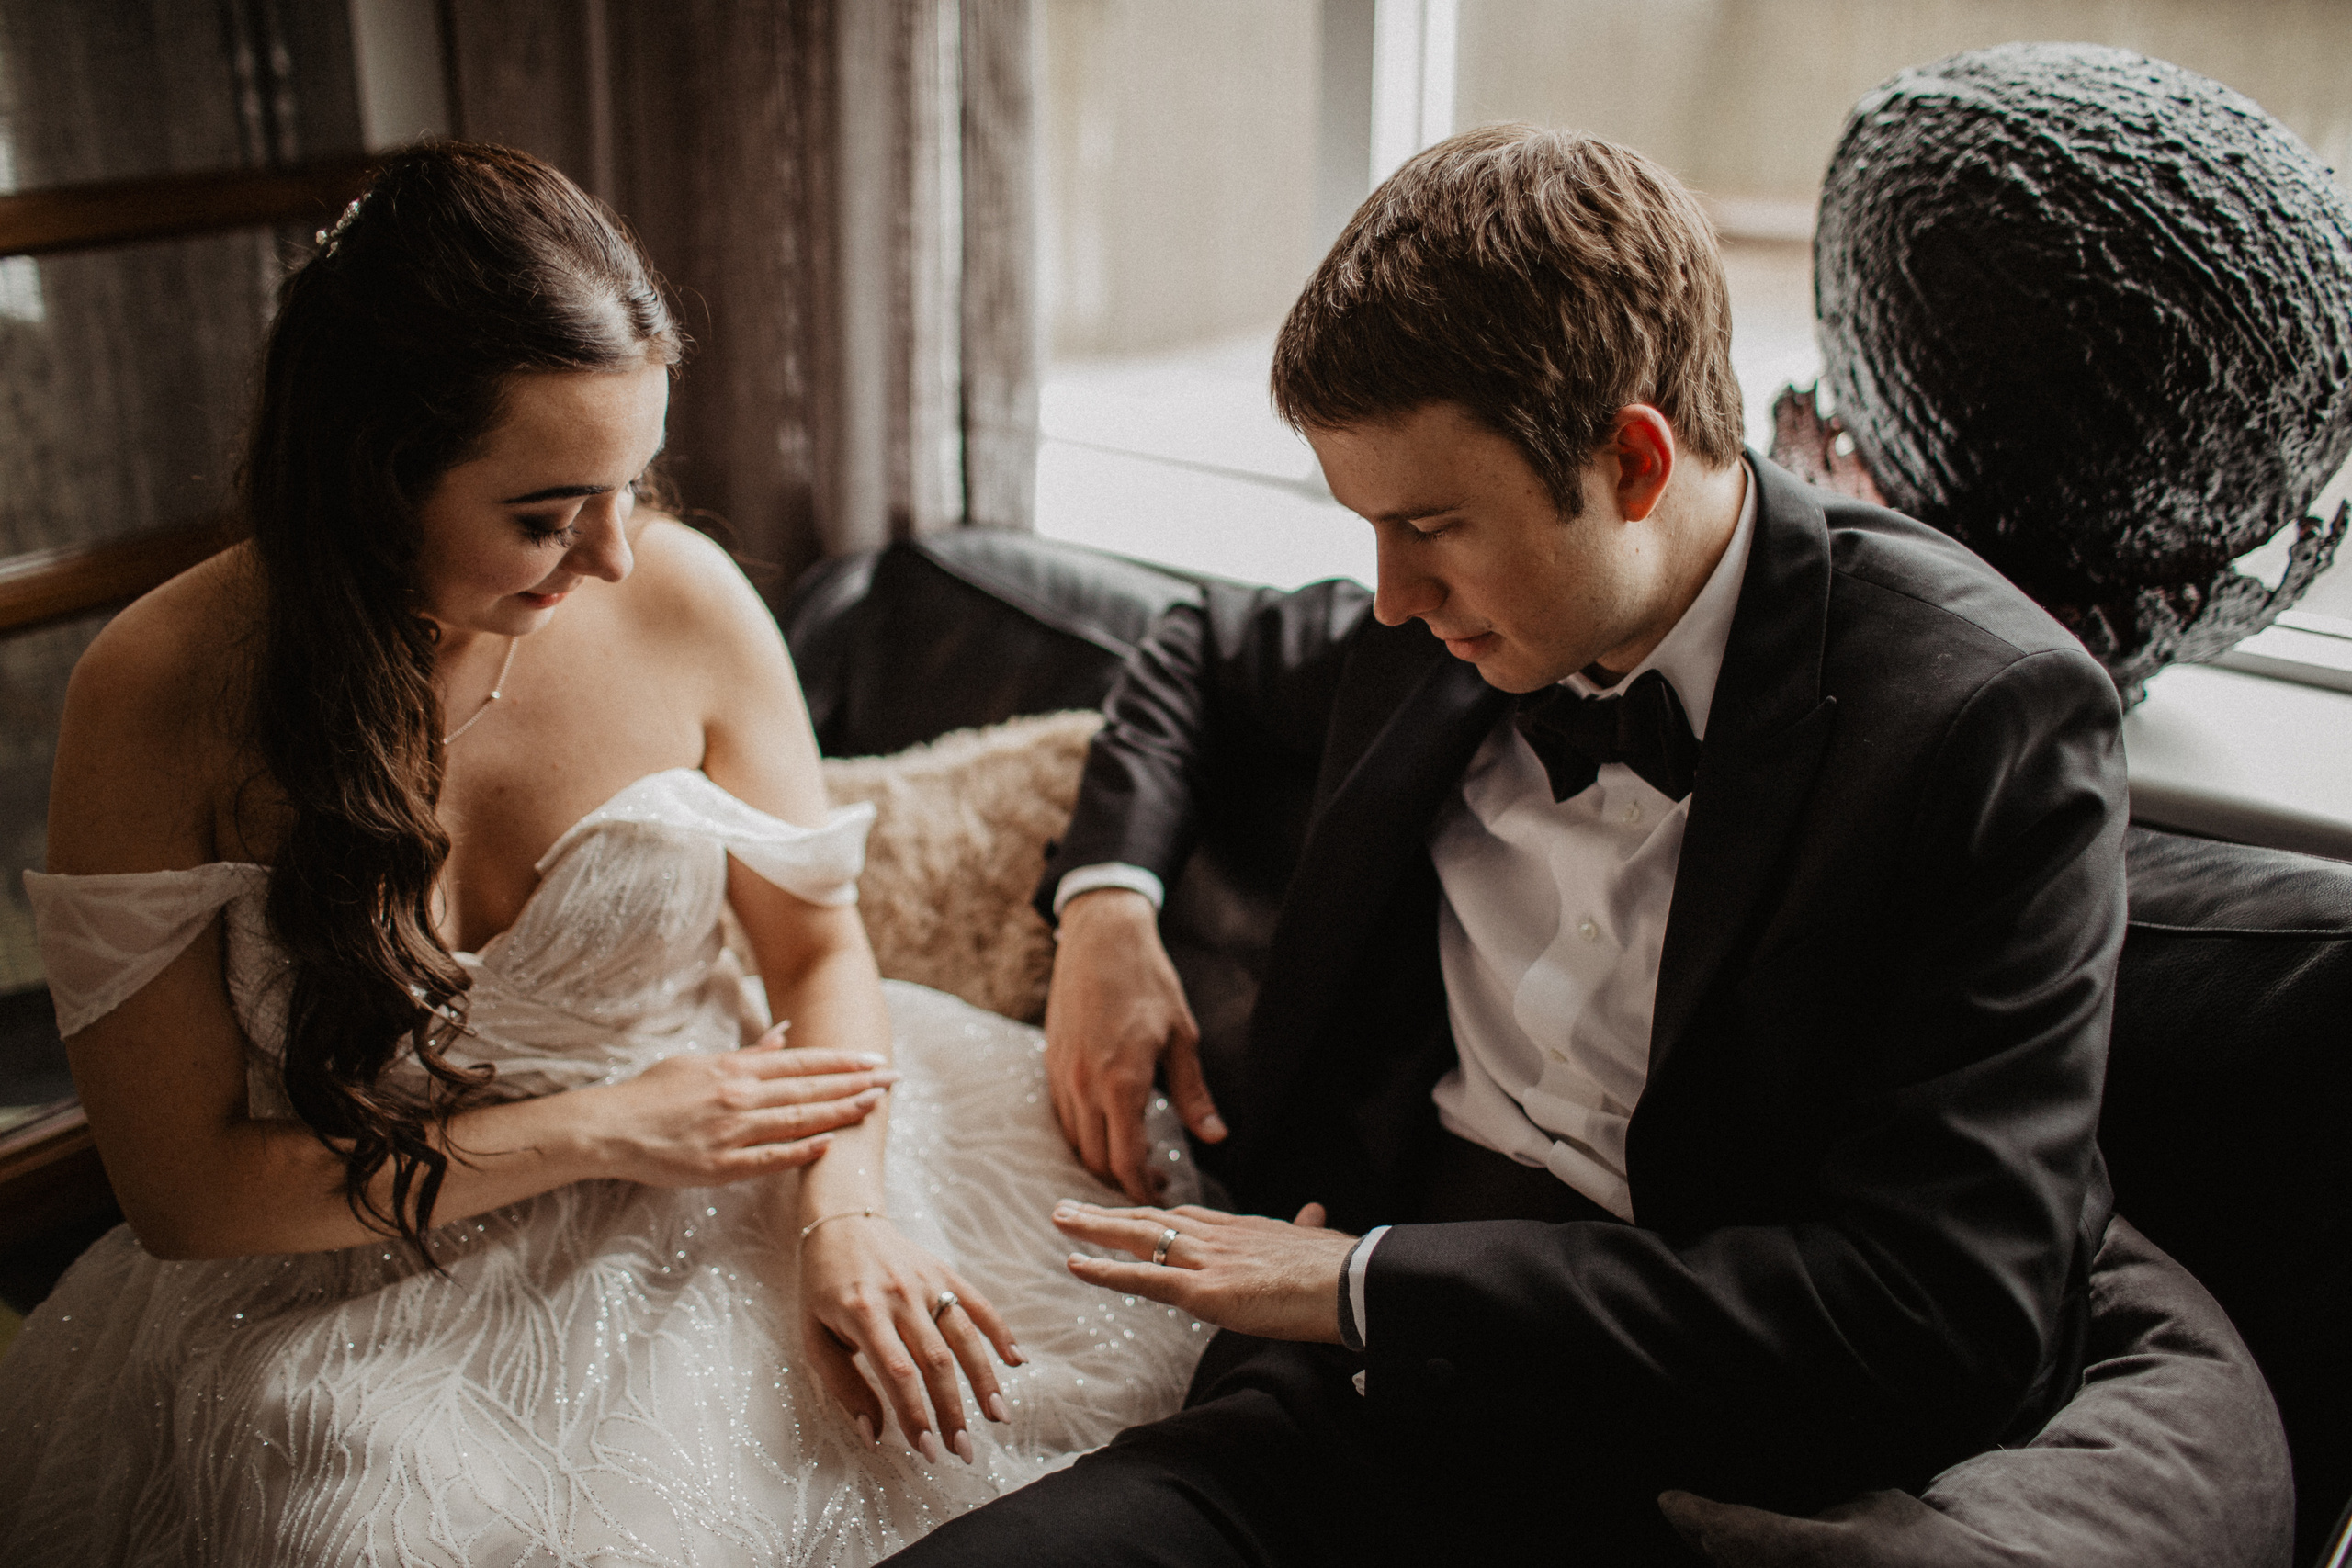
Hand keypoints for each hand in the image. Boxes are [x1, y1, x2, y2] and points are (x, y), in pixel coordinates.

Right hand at [570, 1028, 896, 1186]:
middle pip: (809, 1088)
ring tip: (875, 1106)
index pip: (802, 1063)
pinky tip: (829, 1146)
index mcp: (735, 1069)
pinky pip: (767, 1160)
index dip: (842, 1061)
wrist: (609, 1127)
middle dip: (855, 1083)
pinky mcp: (719, 1166)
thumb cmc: (652, 1093)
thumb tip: (784, 1035)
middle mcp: (739, 1097)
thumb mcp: (700, 1060)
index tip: (874, 1060)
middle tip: (893, 1079)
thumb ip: (747, 1054)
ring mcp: (730, 1132)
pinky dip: (800, 1153)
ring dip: (840, 1112)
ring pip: (798, 1120)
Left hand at [798, 1217, 1024, 1462]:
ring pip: (965, 1335)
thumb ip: (843, 1386)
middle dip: (953, 1411)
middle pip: (936, 1360)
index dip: (915, 1414)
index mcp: (862, 1313)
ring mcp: (927, 1281)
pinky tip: (1017, 1362)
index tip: (927, 1451)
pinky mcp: (945, 1272)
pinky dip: (1001, 1332)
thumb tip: (874, 1436)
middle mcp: (900, 1295)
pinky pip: (979, 1303)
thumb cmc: (822, 1289)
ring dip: (984, 1380)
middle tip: (963, 1451)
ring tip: (998, 1418)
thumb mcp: (814, 1337)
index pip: (897, 1372)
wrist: (841, 1222)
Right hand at [1045, 888, 1222, 1201]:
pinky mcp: (1051, 1064)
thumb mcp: (1182, 1037)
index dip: (1143, 1189)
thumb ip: (1195, 1093)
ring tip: (1136, 1161)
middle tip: (1156, 1185)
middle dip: (1123, 1182)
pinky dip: (1084, 1135)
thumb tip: (1217, 1137)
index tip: (1164, 1198)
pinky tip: (1110, 1130)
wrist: (1100, 938)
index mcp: (1122, 1082)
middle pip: (1095, 1160)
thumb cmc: (1148, 982)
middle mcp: (1084, 1085)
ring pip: (1075, 1142)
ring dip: (1101, 1161)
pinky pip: (1063, 1117)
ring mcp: (1062, 1075)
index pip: (1125, 1160)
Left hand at [1052, 1199, 1355, 1342]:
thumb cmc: (1340, 1267)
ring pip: (1138, 1237)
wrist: (1351, 1281)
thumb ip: (1304, 1227)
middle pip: (1151, 1217)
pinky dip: (1105, 1270)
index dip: (1149, 1214)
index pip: (1184, 1218)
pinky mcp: (1205, 1290)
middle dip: (1107, 1213)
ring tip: (1058, 1221)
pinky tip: (1075, 1264)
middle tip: (1066, 1207)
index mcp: (1242, 1228)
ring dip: (1094, 1229)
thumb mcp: (1316, 1239)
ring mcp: (1208, 1260)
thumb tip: (1313, 1213)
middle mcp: (1217, 1236)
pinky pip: (1144, 1278)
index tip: (1122, 1210)